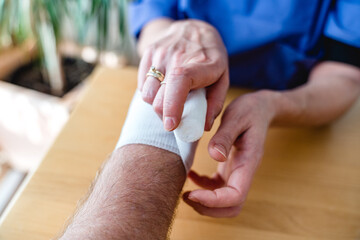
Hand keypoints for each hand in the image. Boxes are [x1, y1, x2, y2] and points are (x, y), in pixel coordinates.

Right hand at [138, 19, 228, 130]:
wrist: (194, 28)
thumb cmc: (211, 59)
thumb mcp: (222, 78)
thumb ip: (215, 103)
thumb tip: (204, 126)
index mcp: (201, 63)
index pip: (180, 81)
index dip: (173, 106)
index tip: (171, 125)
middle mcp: (177, 55)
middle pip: (159, 96)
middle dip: (164, 115)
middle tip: (174, 119)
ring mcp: (161, 53)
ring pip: (147, 93)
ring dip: (156, 104)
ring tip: (168, 101)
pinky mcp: (149, 52)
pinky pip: (142, 84)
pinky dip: (150, 93)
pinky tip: (162, 89)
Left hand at [183, 91, 275, 216]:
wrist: (261, 108)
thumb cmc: (250, 110)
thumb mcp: (236, 117)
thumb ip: (225, 137)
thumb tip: (214, 156)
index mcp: (248, 163)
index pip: (236, 196)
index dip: (214, 201)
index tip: (192, 194)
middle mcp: (244, 172)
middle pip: (232, 207)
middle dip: (209, 209)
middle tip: (187, 197)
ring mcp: (237, 172)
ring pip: (225, 201)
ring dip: (205, 203)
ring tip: (185, 193)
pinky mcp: (230, 168)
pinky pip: (217, 186)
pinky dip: (203, 187)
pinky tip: (191, 174)